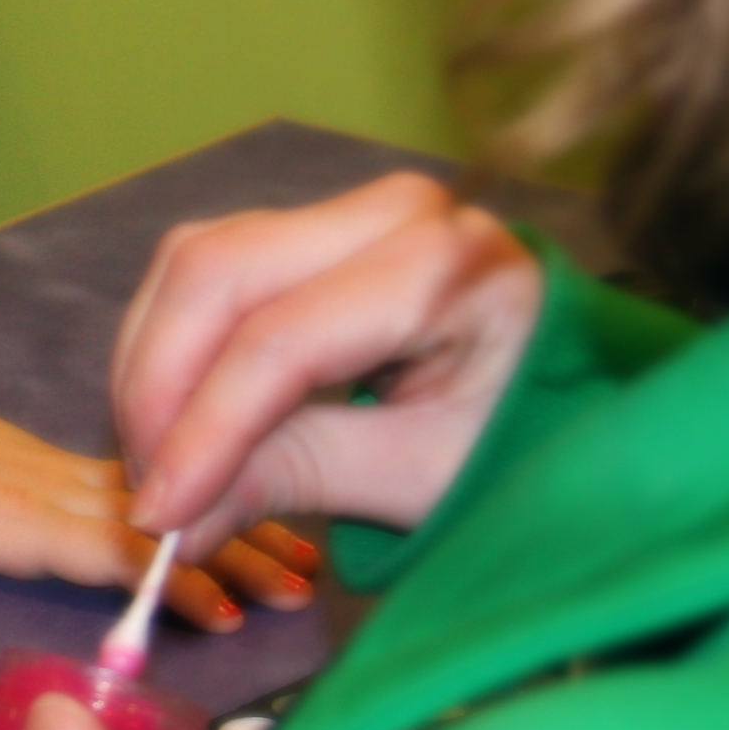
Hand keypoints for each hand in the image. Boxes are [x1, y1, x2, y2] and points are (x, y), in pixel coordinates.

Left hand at [0, 362, 316, 634]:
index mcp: (6, 510)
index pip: (96, 546)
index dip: (159, 575)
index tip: (225, 610)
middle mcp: (47, 486)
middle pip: (151, 522)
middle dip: (230, 554)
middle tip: (303, 591)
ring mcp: (59, 471)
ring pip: (160, 500)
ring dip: (233, 526)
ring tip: (306, 562)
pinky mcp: (60, 466)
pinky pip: (143, 485)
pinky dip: (203, 497)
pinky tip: (253, 514)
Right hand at [117, 172, 543, 546]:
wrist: (581, 402)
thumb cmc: (524, 446)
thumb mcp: (422, 477)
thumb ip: (293, 478)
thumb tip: (173, 520)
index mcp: (439, 268)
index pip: (278, 341)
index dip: (200, 430)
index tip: (156, 515)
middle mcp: (389, 211)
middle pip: (216, 274)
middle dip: (158, 388)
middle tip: (147, 487)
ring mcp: (346, 209)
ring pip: (195, 263)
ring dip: (154, 365)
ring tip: (159, 459)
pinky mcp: (311, 227)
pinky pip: (208, 269)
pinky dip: (174, 346)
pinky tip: (177, 416)